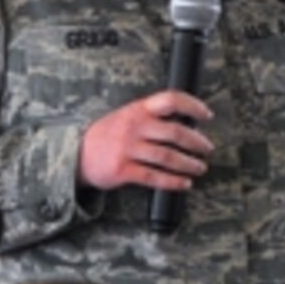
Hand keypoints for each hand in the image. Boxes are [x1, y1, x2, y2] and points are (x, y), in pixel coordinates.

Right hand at [78, 91, 213, 191]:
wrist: (76, 154)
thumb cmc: (108, 135)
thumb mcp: (127, 116)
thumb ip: (152, 117)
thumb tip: (188, 124)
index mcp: (138, 109)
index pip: (170, 100)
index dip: (192, 106)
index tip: (207, 115)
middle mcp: (134, 126)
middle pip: (175, 133)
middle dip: (197, 143)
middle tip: (207, 149)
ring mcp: (127, 149)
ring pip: (168, 157)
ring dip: (189, 164)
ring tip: (200, 168)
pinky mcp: (123, 170)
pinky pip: (155, 177)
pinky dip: (173, 182)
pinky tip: (185, 183)